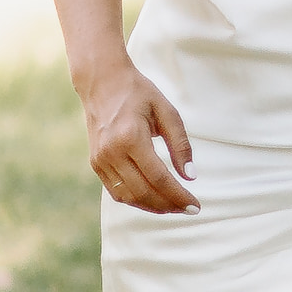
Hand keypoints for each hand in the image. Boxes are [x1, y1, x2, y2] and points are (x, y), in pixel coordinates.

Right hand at [81, 62, 195, 211]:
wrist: (102, 82)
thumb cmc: (139, 93)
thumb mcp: (167, 111)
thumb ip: (180, 145)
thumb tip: (191, 177)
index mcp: (131, 137)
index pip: (158, 177)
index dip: (178, 195)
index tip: (196, 206)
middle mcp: (112, 152)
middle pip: (143, 191)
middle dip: (169, 205)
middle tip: (189, 209)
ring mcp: (100, 160)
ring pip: (128, 196)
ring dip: (153, 207)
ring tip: (175, 206)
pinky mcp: (96, 163)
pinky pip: (116, 191)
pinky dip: (137, 199)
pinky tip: (155, 199)